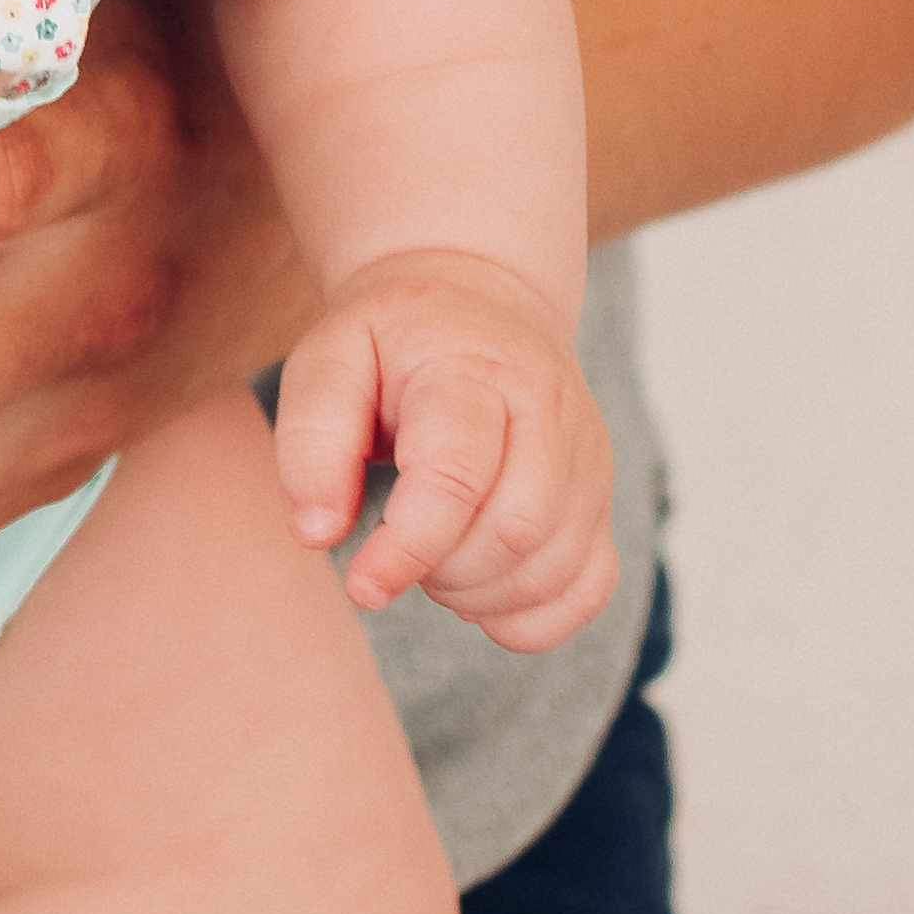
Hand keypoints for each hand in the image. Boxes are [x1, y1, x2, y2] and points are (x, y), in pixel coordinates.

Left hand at [272, 252, 614, 650]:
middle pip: (519, 529)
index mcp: (475, 369)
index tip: (362, 586)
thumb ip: (312, 439)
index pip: (458, 475)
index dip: (409, 546)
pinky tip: (481, 585)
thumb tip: (317, 533)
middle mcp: (550, 411)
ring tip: (434, 556)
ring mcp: (586, 458)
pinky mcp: (600, 499)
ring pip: (556, 568)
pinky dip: (531, 616)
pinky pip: (589, 589)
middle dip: (446, 571)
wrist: (474, 297)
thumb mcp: (330, 356)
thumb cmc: (394, 341)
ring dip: (481, 596)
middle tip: (397, 549)